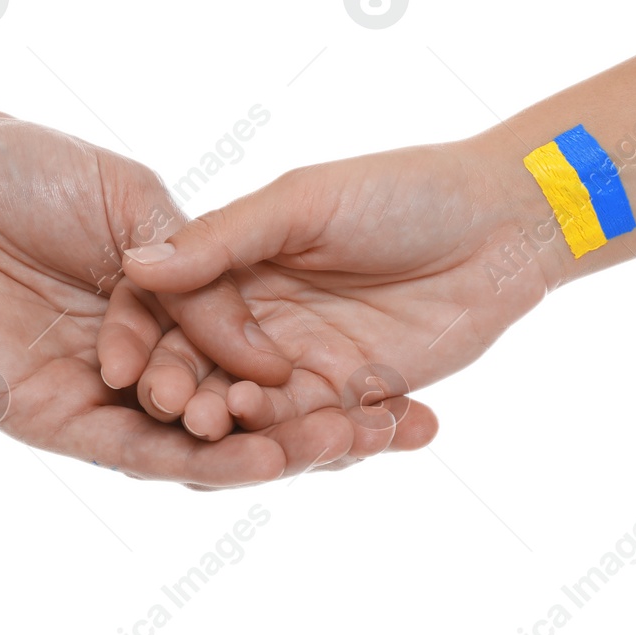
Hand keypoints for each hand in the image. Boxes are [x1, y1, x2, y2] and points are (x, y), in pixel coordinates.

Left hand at [0, 85, 358, 486]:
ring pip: (180, 442)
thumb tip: (267, 348)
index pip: (243, 356)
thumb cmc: (23, 167)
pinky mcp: (39, 414)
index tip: (389, 389)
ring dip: (250, 455)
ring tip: (322, 458)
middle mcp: (128, 357)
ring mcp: (85, 390)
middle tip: (378, 437)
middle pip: (225, 409)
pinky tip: (244, 462)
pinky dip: (181, 460)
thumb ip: (200, 278)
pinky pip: (119, 448)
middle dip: (299, 427)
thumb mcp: (136, 208)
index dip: (310, 375)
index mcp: (154, 305)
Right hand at [101, 137, 563, 452]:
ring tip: (259, 437)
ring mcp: (305, 361)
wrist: (500, 220)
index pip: (165, 317)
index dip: (146, 349)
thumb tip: (137, 263)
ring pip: (262, 415)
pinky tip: (347, 440)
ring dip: (259, 431)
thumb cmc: (398, 191)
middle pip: (205, 376)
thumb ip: (224, 238)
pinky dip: (333, 443)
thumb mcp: (304, 203)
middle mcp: (256, 321)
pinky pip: (327, 432)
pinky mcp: (356, 395)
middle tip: (197, 420)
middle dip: (196, 402)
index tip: (135, 377)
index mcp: (229, 268)